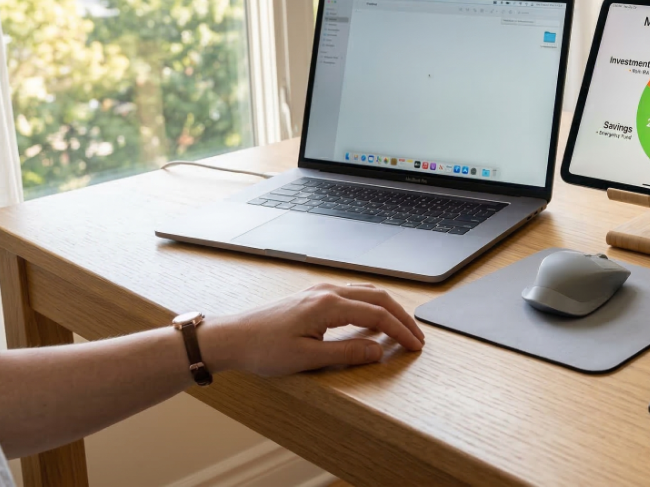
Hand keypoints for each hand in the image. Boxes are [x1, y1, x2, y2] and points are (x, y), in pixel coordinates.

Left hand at [201, 283, 424, 376]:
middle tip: (418, 337)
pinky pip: (353, 293)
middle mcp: (328, 291)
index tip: (416, 346)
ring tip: (402, 327)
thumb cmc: (263, 349)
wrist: (231, 337)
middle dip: (403, 317)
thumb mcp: (307, 358)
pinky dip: (372, 304)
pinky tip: (373, 317)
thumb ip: (346, 353)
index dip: (401, 331)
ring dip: (389, 308)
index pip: (378, 315)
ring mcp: (320, 290)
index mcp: (329, 305)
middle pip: (379, 297)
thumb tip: (378, 351)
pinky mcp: (313, 295)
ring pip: (367, 292)